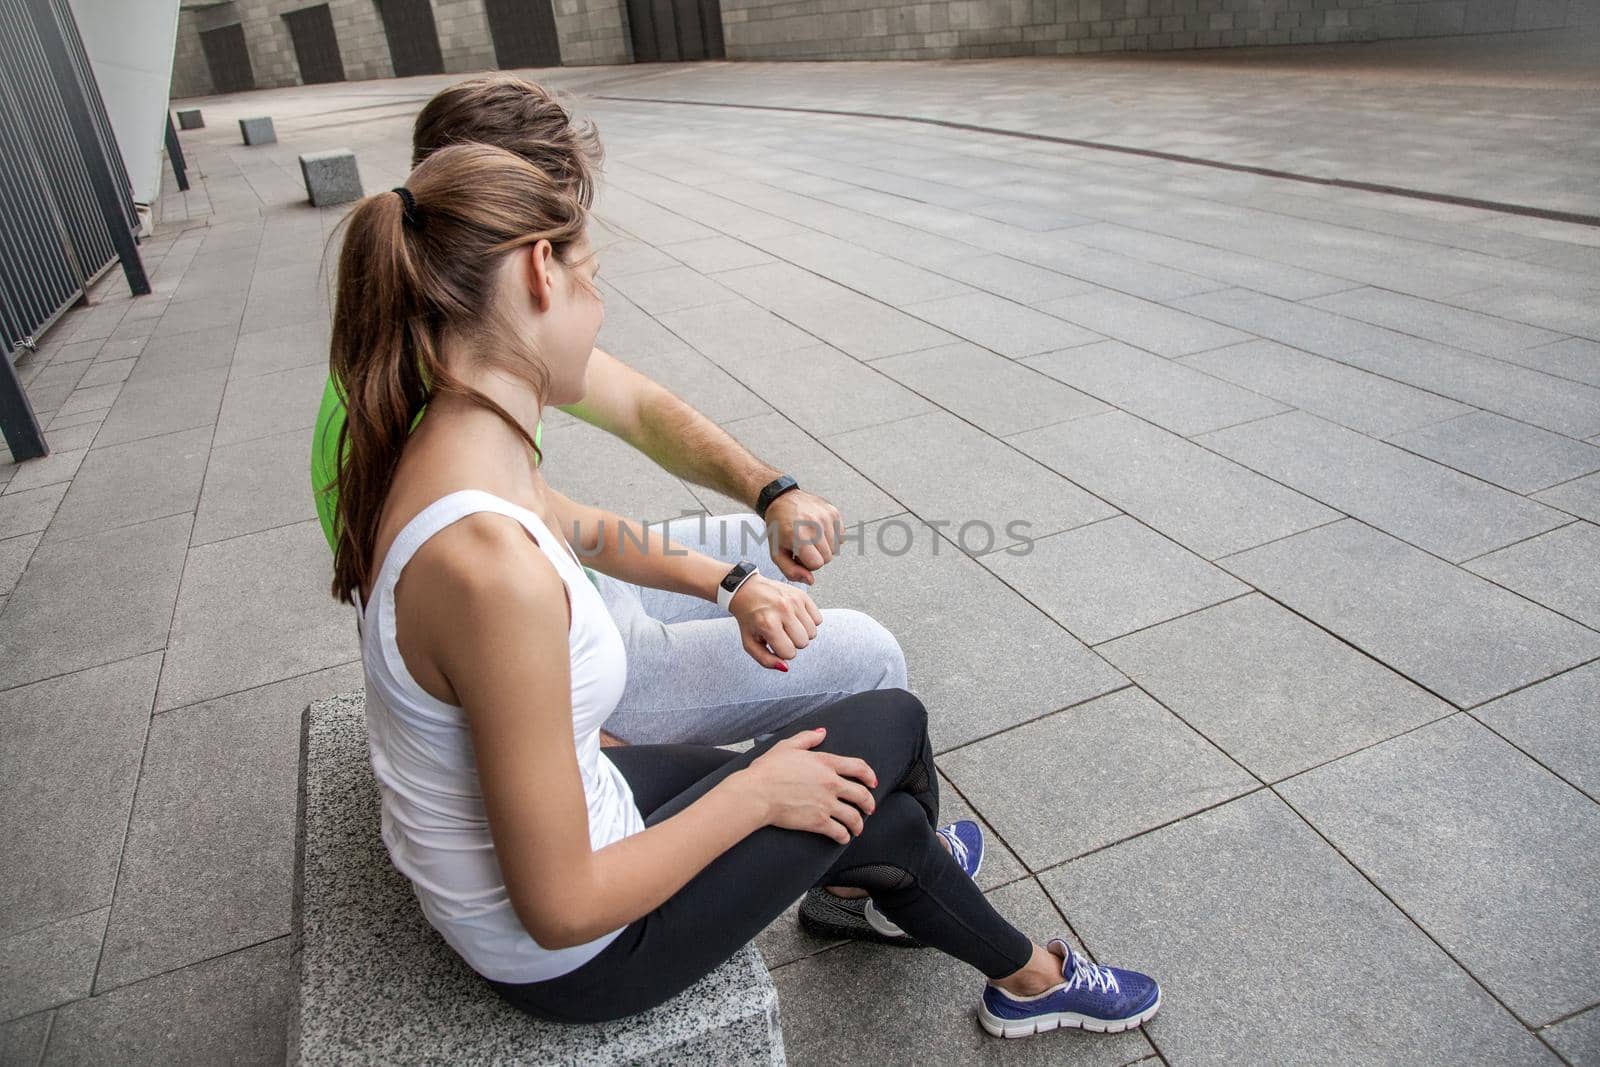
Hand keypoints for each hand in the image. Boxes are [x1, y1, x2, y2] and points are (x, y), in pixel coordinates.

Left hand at [729, 574, 822, 669]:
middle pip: (803, 643)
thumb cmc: (748, 618)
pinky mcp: (802, 595)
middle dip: (793, 643)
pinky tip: (796, 618)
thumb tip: (785, 667)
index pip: (789, 653)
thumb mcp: (750, 643)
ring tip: (788, 626)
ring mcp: (794, 601)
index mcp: (767, 624)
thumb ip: (765, 660)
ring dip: (802, 633)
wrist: (746, 590)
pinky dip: (809, 622)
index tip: (774, 642)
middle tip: (781, 633)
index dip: (782, 651)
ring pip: (812, 632)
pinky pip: (818, 619)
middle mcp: (782, 610)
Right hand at [737, 728, 877, 843]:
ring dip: (859, 824)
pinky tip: (843, 838)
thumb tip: (822, 732)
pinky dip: (844, 836)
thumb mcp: (787, 746)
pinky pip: (839, 832)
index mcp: (826, 763)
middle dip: (869, 803)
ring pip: (854, 816)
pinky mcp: (818, 822)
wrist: (756, 793)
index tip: (872, 782)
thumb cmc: (768, 769)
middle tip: (869, 808)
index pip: (859, 767)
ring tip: (858, 828)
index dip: (870, 775)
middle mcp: (831, 783)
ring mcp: (826, 804)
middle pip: (862, 795)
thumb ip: (807, 738)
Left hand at [763, 490, 842, 583]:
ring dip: (824, 546)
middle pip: (828, 557)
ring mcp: (826, 517)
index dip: (809, 564)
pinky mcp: (833, 512)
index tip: (801, 556)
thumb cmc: (778, 527)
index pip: (818, 564)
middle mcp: (815, 526)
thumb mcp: (776, 552)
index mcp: (799, 537)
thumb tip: (811, 581)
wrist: (781, 499)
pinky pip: (841, 535)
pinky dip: (831, 536)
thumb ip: (791, 571)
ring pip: (836, 547)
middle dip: (817, 556)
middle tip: (805, 547)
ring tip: (811, 538)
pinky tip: (819, 530)